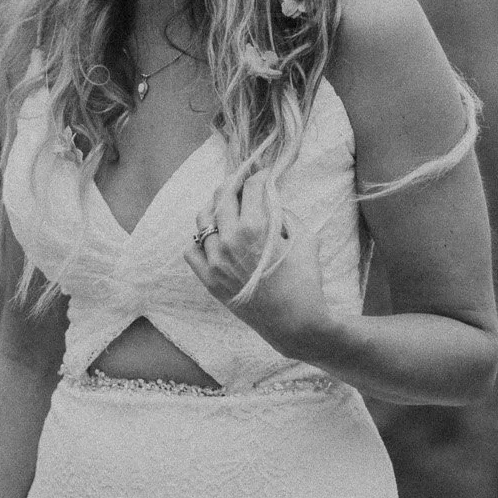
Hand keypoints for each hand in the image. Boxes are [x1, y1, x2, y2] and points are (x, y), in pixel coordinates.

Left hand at [183, 173, 334, 358]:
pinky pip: (192, 250)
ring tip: (227, 208)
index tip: (263, 174)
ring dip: (216, 208)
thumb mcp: (304, 238)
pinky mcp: (209, 280)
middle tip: (244, 182)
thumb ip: (285, 214)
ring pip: (203, 219)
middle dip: (235, 183)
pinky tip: (215, 238)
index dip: (259, 175)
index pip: (251, 186)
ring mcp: (215, 261)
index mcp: (255, 228)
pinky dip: (201, 240)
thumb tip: (270, 200)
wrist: (295, 323)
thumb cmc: (305, 280)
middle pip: (222, 195)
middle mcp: (229, 241)